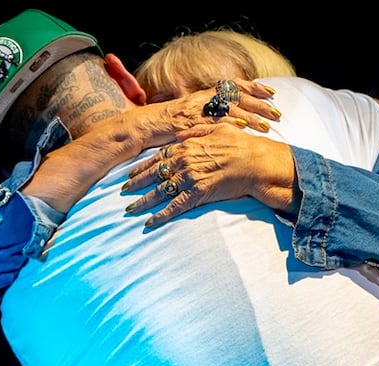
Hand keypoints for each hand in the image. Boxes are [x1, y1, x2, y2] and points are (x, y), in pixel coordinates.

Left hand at [122, 123, 298, 228]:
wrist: (256, 162)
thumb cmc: (240, 144)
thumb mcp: (217, 129)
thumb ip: (196, 130)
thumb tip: (181, 134)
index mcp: (186, 145)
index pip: (158, 157)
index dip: (143, 166)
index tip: (131, 172)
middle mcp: (184, 161)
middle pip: (154, 174)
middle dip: (136, 183)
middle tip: (123, 191)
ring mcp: (190, 178)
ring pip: (160, 192)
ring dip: (144, 202)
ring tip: (130, 209)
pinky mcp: (198, 194)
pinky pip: (175, 207)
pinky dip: (161, 216)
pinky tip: (150, 222)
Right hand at [162, 79, 281, 132]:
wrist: (146, 125)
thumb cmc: (168, 122)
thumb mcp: (192, 112)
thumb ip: (210, 111)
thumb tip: (231, 115)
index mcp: (206, 94)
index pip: (234, 86)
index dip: (254, 88)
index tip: (271, 92)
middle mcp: (204, 98)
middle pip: (238, 97)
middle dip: (260, 105)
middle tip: (278, 113)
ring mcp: (198, 110)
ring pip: (230, 110)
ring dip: (250, 118)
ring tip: (266, 126)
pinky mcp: (192, 123)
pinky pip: (213, 123)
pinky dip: (229, 125)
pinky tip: (242, 128)